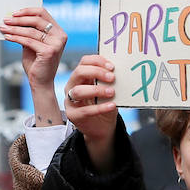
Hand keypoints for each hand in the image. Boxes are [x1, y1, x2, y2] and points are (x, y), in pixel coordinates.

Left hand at [1, 7, 66, 89]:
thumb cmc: (36, 63)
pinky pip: (28, 41)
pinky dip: (16, 37)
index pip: (43, 13)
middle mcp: (60, 36)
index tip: (14, 13)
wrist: (41, 82)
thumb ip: (29, 30)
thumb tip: (14, 18)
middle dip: (19, 19)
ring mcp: (56, 44)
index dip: (27, 11)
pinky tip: (7, 37)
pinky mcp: (49, 52)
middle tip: (6, 19)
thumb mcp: (32, 43)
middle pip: (37, 19)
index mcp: (58, 31)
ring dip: (14, 28)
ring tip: (3, 28)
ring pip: (31, 30)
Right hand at [64, 55, 119, 171]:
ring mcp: (70, 101)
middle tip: (112, 77)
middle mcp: (72, 86)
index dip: (97, 61)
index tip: (112, 66)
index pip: (84, 62)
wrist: (103, 128)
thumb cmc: (105, 105)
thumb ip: (108, 81)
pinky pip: (85, 110)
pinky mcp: (73, 115)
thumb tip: (119, 71)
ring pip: (78, 91)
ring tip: (111, 92)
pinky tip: (112, 106)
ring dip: (96, 90)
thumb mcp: (107, 90)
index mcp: (80, 77)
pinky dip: (100, 108)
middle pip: (79, 72)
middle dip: (96, 72)